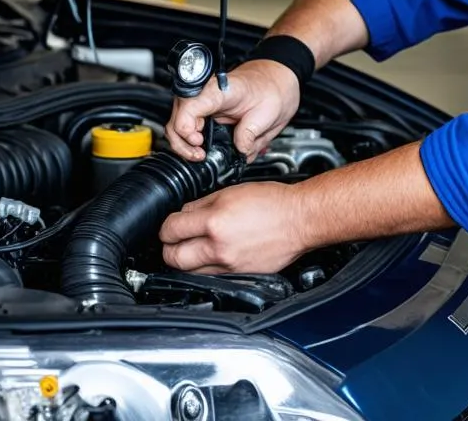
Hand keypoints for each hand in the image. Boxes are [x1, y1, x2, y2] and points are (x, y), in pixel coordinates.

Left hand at [159, 183, 308, 273]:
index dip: (166, 226)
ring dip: (186, 260)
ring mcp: (229, 265)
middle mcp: (218, 247)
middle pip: (173, 258)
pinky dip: (206, 266)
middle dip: (169, 248)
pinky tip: (213, 254)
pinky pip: (211, 275)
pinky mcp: (239, 275)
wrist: (301, 218)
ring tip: (193, 248)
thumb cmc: (273, 201)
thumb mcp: (233, 191)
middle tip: (174, 240)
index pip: (171, 230)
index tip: (170, 224)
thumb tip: (185, 214)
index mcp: (215, 221)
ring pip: (189, 271)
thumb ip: (203, 204)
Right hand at [164, 59, 299, 162]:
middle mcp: (205, 94)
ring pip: (177, 126)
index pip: (189, 107)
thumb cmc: (271, 89)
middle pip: (176, 119)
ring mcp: (203, 103)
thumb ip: (250, 134)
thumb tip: (239, 152)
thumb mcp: (268, 113)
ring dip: (184, 145)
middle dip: (183, 143)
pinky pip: (188, 128)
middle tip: (200, 156)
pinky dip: (191, 143)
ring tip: (201, 156)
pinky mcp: (206, 112)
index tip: (199, 143)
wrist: (276, 80)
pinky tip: (204, 151)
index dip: (187, 130)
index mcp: (220, 89)